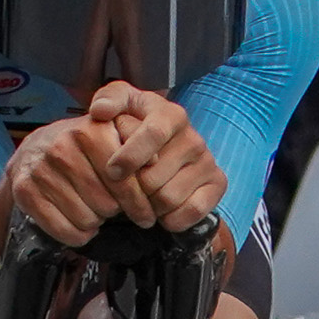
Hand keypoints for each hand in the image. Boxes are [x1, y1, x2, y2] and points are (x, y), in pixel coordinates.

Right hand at [4, 110, 141, 245]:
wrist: (33, 151)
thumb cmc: (82, 147)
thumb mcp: (111, 132)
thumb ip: (137, 141)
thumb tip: (156, 161)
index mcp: (90, 131)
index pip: (124, 180)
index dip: (139, 202)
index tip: (147, 214)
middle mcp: (62, 147)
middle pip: (107, 205)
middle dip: (115, 211)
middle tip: (111, 207)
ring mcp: (41, 170)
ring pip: (87, 221)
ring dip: (96, 222)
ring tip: (93, 210)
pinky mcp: (25, 192)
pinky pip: (64, 231)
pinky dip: (77, 235)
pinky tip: (80, 224)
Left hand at [89, 83, 227, 232]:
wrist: (167, 152)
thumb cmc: (137, 129)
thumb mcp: (122, 107)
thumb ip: (110, 99)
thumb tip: (100, 110)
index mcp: (172, 115)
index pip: (154, 133)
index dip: (130, 156)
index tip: (112, 171)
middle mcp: (193, 138)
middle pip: (154, 178)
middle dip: (133, 189)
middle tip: (128, 188)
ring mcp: (207, 162)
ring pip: (168, 198)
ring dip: (149, 207)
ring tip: (144, 198)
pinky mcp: (218, 184)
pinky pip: (192, 211)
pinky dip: (172, 219)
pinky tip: (163, 210)